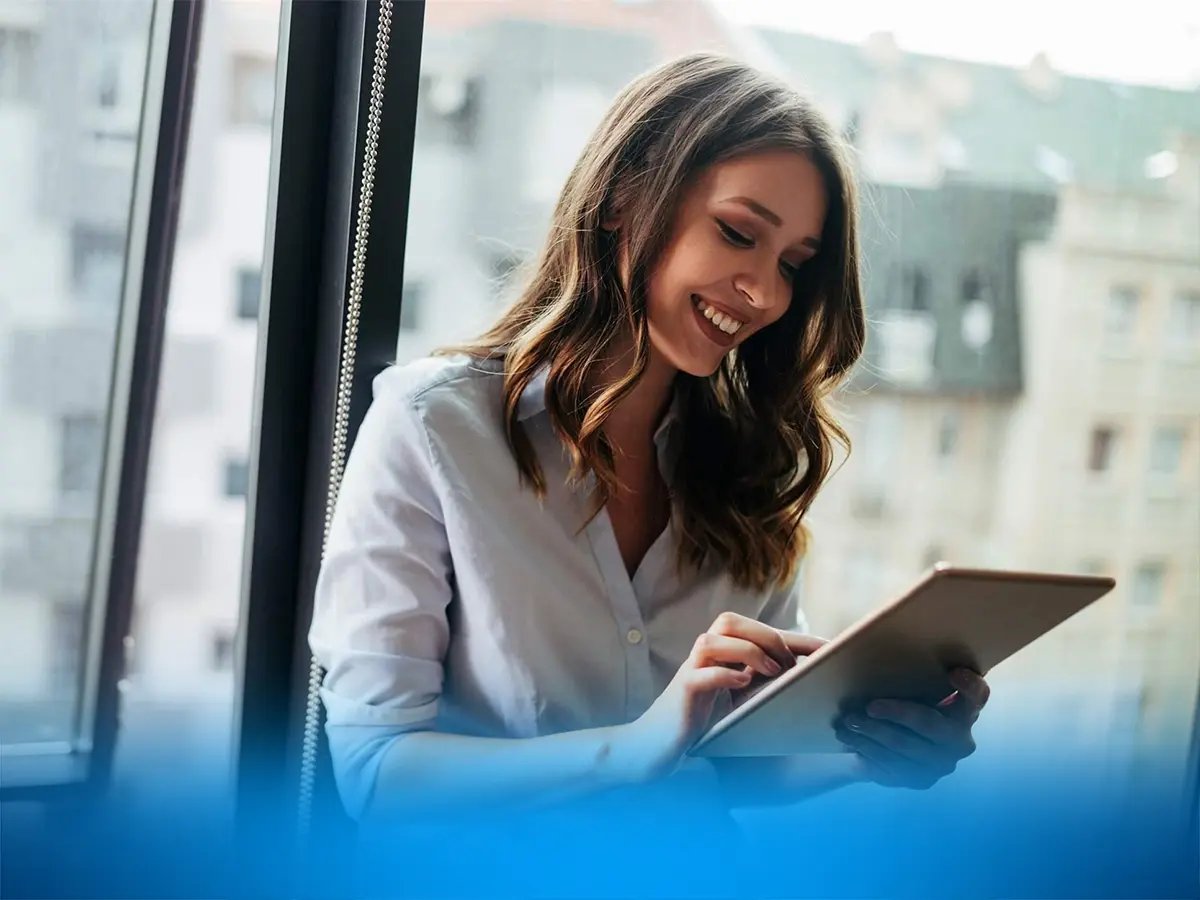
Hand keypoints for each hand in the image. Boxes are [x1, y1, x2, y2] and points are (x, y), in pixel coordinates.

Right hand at [618, 612, 825, 781]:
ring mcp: (690, 672)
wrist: (656, 748)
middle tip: (789, 665)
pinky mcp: (681, 693)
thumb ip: (763, 686)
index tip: (832, 649)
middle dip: (767, 636)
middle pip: (730, 621)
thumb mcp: (740, 703)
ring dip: (747, 650)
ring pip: (712, 640)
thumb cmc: (701, 724)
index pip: (761, 632)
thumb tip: (808, 680)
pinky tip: (743, 684)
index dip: (797, 637)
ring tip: (771, 671)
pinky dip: (724, 674)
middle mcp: (705, 657)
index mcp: (722, 655)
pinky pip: (701, 673)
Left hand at [835, 668, 989, 789]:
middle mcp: (959, 740)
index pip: (977, 696)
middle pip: (929, 723)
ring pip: (902, 745)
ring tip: (848, 720)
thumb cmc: (903, 702)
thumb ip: (903, 668)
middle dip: (896, 712)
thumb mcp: (908, 686)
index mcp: (964, 710)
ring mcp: (941, 763)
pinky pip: (890, 764)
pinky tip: (849, 737)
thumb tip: (853, 642)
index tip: (952, 672)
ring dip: (871, 732)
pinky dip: (865, 748)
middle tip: (868, 705)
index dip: (970, 685)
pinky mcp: (920, 780)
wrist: (892, 745)